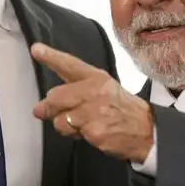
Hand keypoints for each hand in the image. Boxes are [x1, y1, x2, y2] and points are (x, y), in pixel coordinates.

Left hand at [30, 43, 153, 162]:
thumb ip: (73, 93)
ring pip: (60, 120)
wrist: (148, 131)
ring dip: (65, 125)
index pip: (70, 65)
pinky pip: (71, 134)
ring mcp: (95, 111)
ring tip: (83, 125)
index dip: (51, 57)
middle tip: (47, 111)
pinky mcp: (95, 131)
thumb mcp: (104, 90)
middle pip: (56, 97)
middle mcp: (95, 91)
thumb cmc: (121, 109)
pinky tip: (91, 134)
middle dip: (49, 107)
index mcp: (97, 78)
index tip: (36, 49)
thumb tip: (40, 107)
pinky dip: (77, 136)